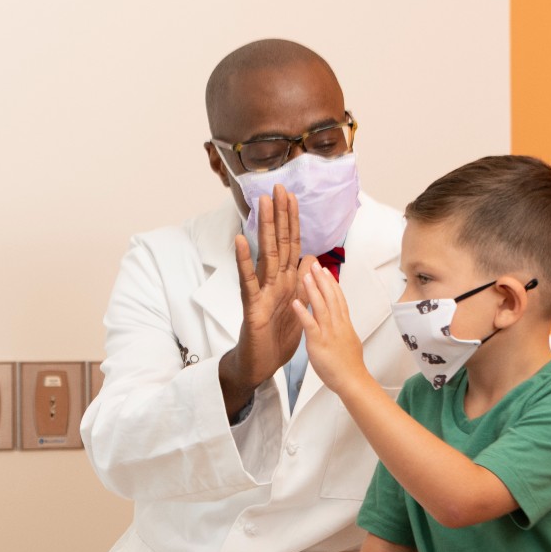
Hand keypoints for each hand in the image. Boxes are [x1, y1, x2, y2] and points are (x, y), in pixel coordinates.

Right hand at [220, 185, 316, 416]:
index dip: (293, 221)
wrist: (261, 365)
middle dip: (280, 214)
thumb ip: (303, 281)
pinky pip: (247, 280)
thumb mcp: (298, 306)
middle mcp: (273, 280)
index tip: (292, 196)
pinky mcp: (251, 305)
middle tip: (278, 186)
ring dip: (264, 227)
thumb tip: (310, 256)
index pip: (292, 244)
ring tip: (262, 203)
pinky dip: (244, 260)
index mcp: (287, 280)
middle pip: (279, 242)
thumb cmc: (277, 337)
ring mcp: (261, 290)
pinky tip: (240, 240)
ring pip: (265, 254)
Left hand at [292, 260, 368, 394]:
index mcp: (344, 324)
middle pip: (331, 297)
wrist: (352, 381)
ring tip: (305, 275)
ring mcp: (329, 333)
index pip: (338, 298)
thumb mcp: (349, 340)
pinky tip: (295, 302)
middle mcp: (338, 324)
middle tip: (314, 264)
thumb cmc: (350, 365)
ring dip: (313, 290)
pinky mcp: (319, 343)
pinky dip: (303, 313)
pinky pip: (310, 325)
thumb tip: (341, 321)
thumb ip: (342, 328)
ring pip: (321, 307)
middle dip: (322, 279)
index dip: (332, 283)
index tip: (326, 270)